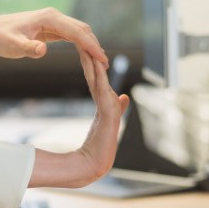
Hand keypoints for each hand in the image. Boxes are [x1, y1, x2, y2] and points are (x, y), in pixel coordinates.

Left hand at [0, 8, 108, 67]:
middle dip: (95, 46)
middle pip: (82, 29)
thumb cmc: (0, 38)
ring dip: (90, 45)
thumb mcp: (13, 46)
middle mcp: (54, 17)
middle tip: (105, 66)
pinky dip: (82, 45)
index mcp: (49, 18)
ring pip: (79, 32)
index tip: (102, 59)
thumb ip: (28, 48)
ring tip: (100, 63)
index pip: (76, 31)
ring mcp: (53, 22)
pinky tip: (87, 57)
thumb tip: (43, 50)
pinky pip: (72, 36)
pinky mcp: (51, 29)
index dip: (91, 45)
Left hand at [28, 51, 129, 188]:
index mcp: (104, 106)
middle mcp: (109, 106)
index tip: (85, 49)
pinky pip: (104, 93)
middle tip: (89, 41)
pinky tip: (98, 68)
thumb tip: (123, 96)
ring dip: (98, 65)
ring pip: (102, 82)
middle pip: (100, 77)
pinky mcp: (109, 116)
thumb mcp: (101, 126)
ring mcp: (110, 110)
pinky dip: (102, 79)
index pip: (96, 80)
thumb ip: (113, 110)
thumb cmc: (93, 151)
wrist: (92, 167)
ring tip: (92, 49)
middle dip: (94, 59)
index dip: (92, 65)